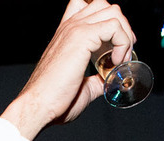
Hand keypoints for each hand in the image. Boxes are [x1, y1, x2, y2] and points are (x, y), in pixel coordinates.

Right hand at [1, 0, 135, 139]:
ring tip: (121, 58)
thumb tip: (110, 81)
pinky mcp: (81, 37)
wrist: (38, 107)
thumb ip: (96, 80)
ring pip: (113, 12)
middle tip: (124, 54)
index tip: (115, 47)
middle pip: (105, 6)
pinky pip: (115, 26)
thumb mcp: (82, 88)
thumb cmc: (52, 100)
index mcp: (67, 34)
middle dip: (123, 28)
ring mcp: (75, 30)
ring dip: (125, 34)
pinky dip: (123, 43)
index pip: (88, 7)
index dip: (108, 21)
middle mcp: (70, 27)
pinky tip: (116, 62)